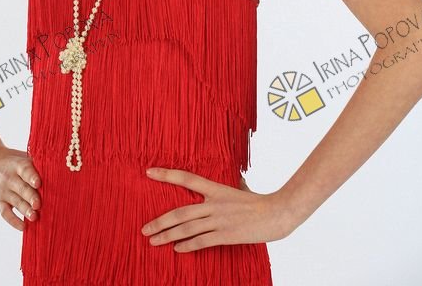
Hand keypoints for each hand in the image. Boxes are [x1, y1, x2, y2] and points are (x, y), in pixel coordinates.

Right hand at [0, 146, 41, 230]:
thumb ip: (35, 164)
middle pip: (21, 188)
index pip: (25, 170)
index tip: (38, 183)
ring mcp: (3, 190)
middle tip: (38, 205)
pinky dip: (13, 221)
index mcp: (18, 165)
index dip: (31, 176)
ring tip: (34, 217)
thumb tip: (59, 170)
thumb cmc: (11, 162)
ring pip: (15, 201)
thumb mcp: (21, 158)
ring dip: (24, 210)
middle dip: (30, 197)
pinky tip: (23, 227)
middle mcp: (10, 178)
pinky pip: (5, 213)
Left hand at [141, 167, 290, 251]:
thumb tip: (237, 180)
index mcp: (216, 189)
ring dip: (168, 236)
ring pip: (187, 228)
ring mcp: (219, 220)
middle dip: (160, 221)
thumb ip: (234, 185)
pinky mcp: (226, 235)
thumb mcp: (243, 188)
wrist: (277, 213)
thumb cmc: (260, 201)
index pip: (187, 178)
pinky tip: (177, 249)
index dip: (167, 175)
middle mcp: (214, 203)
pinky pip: (202, 241)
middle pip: (180, 212)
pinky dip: (187, 245)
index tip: (149, 172)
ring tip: (153, 241)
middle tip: (144, 228)